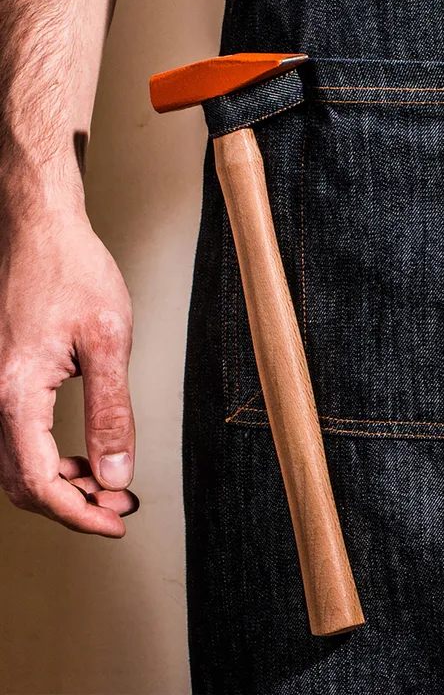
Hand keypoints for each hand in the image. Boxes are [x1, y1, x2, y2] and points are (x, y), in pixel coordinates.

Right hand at [0, 208, 137, 536]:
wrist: (42, 232)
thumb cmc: (73, 273)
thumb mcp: (108, 342)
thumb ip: (111, 413)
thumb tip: (115, 472)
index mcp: (13, 392)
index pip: (40, 481)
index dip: (79, 514)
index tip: (116, 523)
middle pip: (22, 482)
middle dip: (73, 503)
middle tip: (119, 505)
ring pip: (16, 463)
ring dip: (63, 482)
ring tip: (107, 483)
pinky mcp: (1, 378)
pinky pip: (17, 437)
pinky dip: (50, 456)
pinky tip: (82, 454)